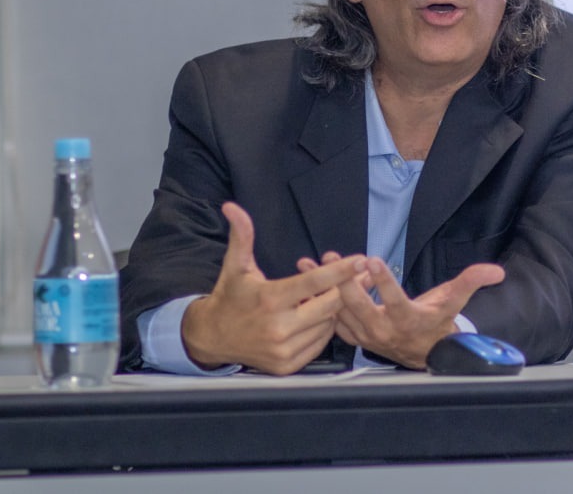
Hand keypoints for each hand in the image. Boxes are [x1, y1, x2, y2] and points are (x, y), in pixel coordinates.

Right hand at [181, 202, 365, 374]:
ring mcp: (284, 349)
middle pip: (330, 305)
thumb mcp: (236, 265)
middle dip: (344, 289)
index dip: (341, 271)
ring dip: (333, 311)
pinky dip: (323, 330)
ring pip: (327, 326)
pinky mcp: (287, 366)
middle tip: (358, 277)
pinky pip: (319, 344)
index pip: (315, 282)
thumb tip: (232, 206)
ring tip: (332, 296)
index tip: (360, 260)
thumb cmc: (230, 297)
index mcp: (270, 299)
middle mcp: (279, 327)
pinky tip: (318, 318)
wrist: (212, 337)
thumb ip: (242, 235)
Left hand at [300, 254, 503, 368]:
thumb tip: (497, 271)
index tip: (372, 259)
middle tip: (332, 256)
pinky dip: (319, 301)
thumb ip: (471, 282)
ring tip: (308, 264)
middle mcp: (383, 329)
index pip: (394, 299)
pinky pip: (332, 319)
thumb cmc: (437, 323)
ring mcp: (365, 334)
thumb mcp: (454, 302)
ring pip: (340, 311)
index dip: (383, 281)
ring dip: (323, 287)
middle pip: (358, 304)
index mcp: (407, 318)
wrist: (424, 354)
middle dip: (343, 279)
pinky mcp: (353, 335)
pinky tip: (307, 282)